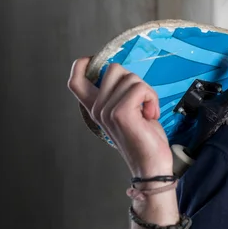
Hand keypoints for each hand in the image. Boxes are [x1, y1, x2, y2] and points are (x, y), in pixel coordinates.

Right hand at [67, 58, 172, 177]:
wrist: (151, 165)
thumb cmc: (144, 139)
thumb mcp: (127, 112)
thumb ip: (120, 94)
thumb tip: (125, 75)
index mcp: (95, 107)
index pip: (75, 79)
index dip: (85, 64)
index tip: (104, 66)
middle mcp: (97, 108)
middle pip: (112, 69)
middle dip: (134, 79)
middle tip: (142, 101)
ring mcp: (107, 110)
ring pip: (130, 77)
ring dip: (147, 91)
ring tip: (148, 111)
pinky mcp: (120, 113)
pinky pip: (140, 88)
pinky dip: (152, 98)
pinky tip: (151, 114)